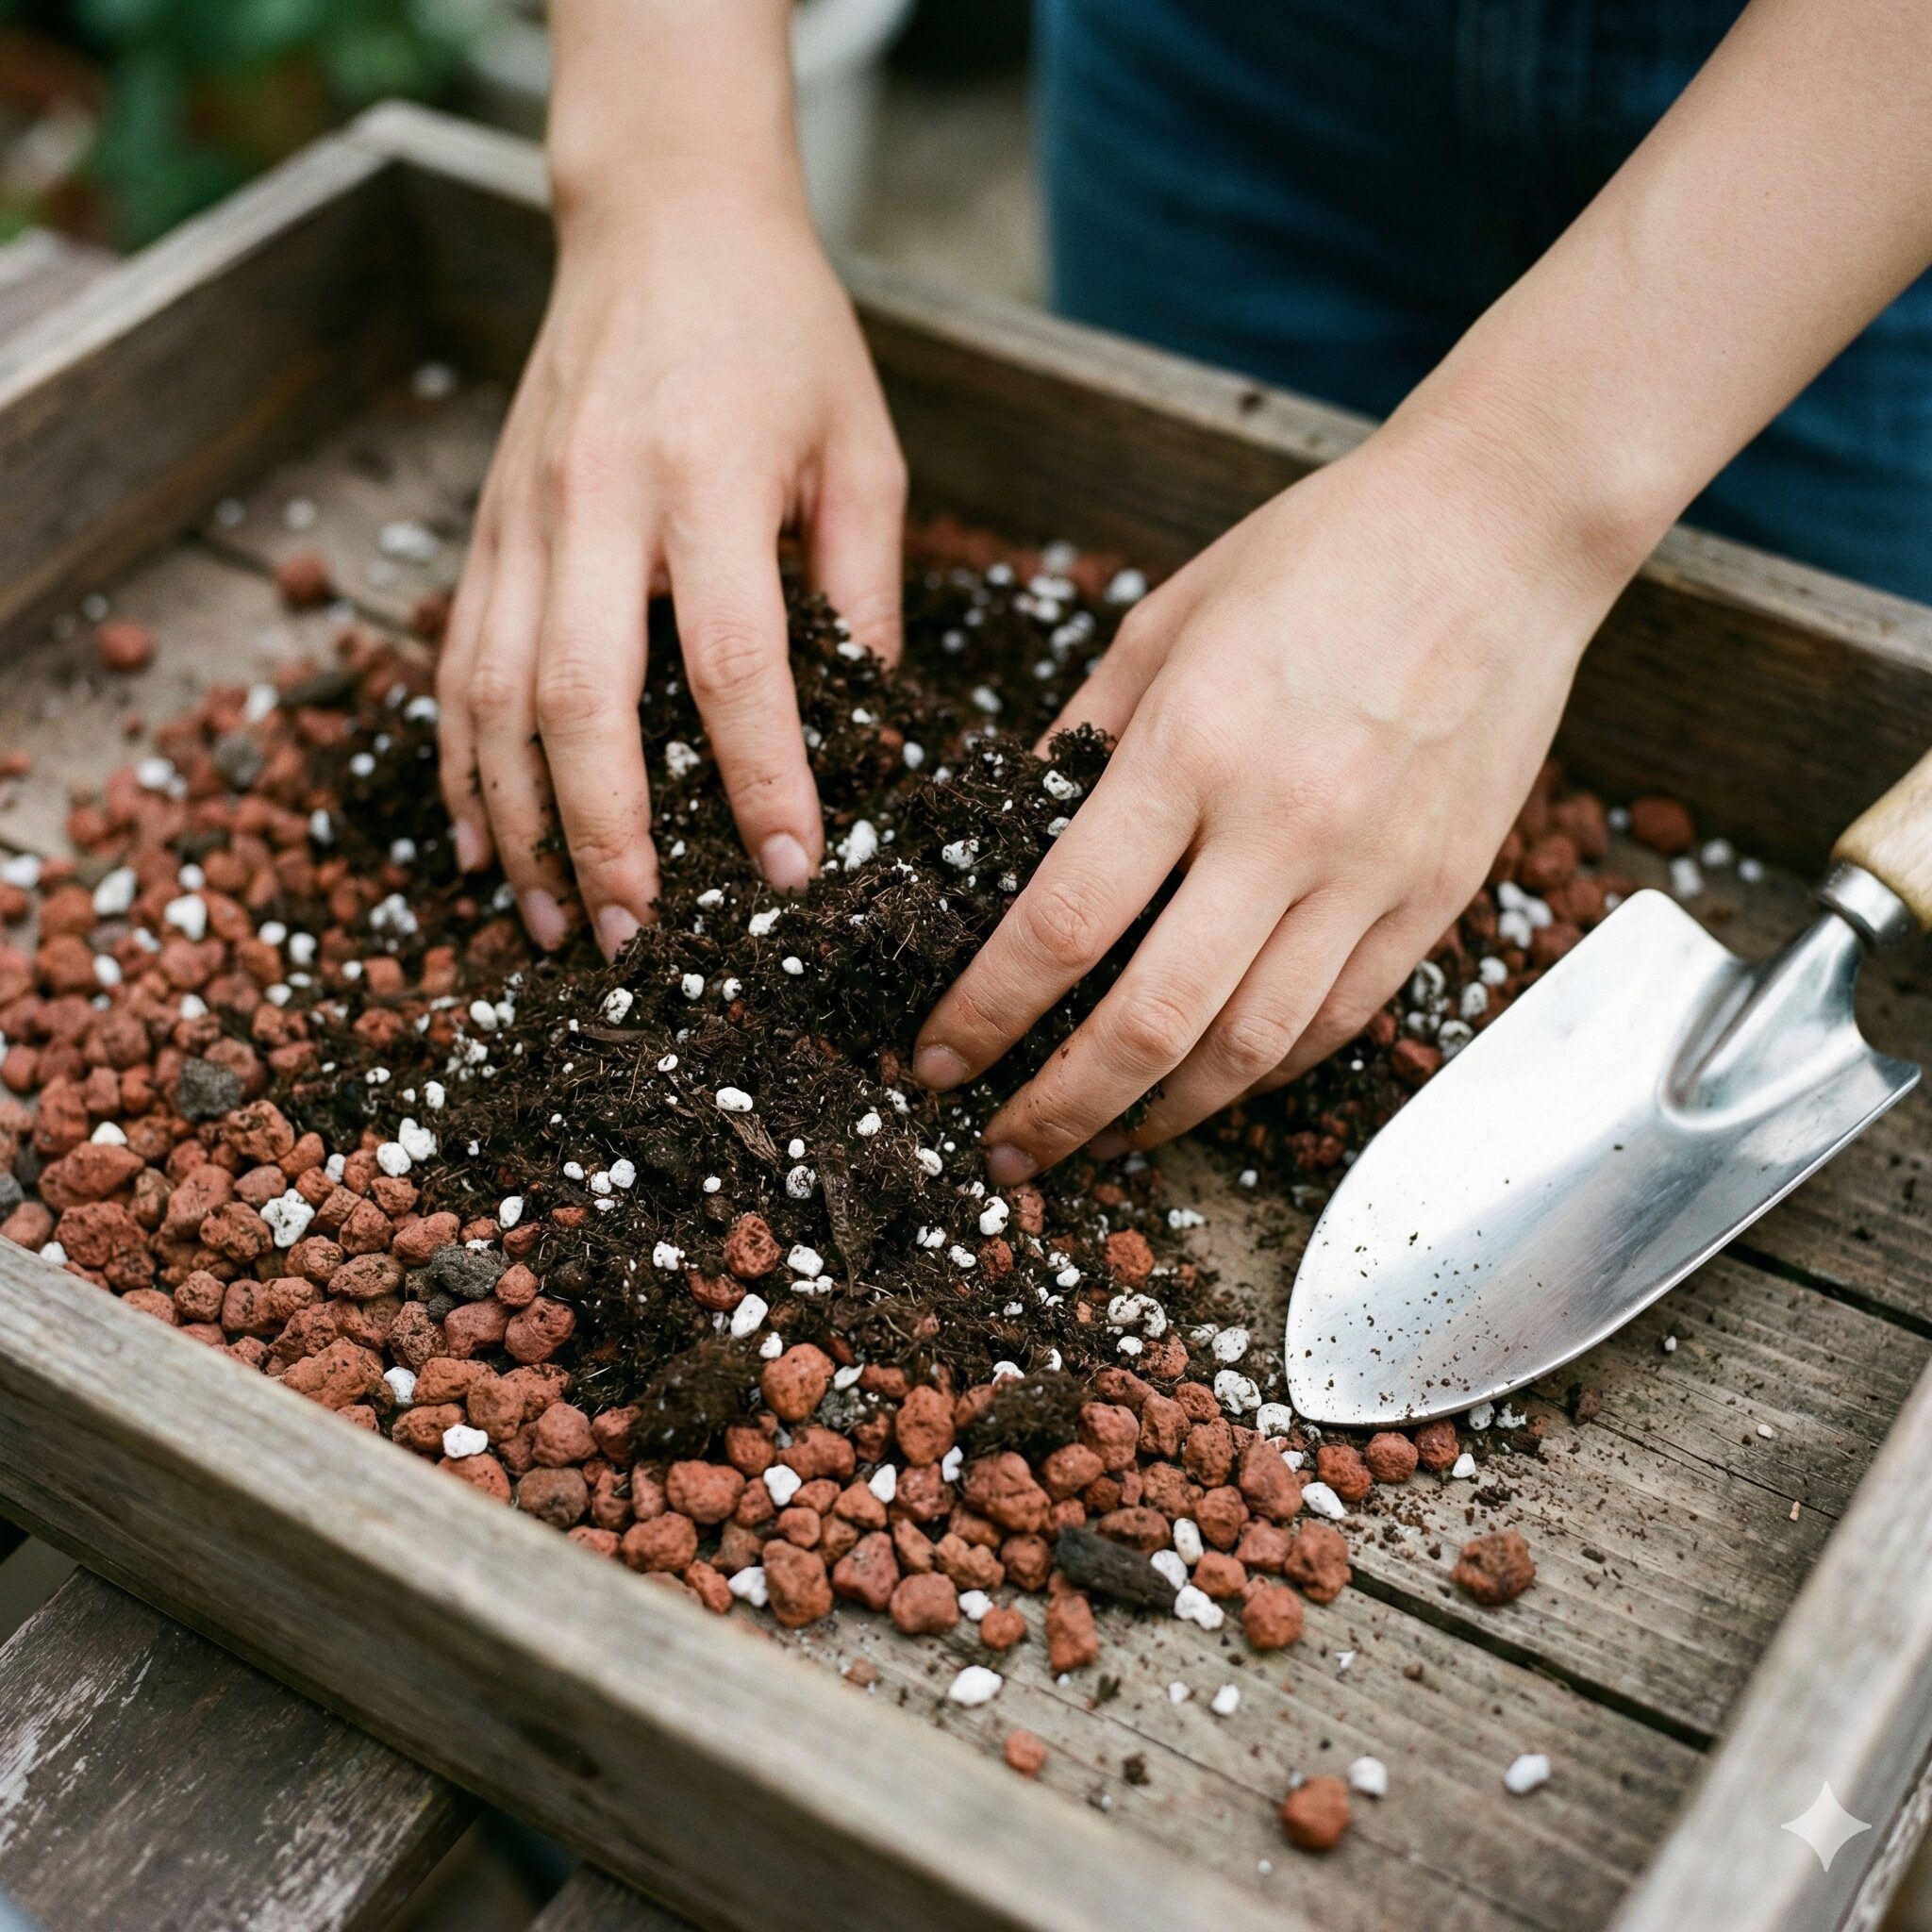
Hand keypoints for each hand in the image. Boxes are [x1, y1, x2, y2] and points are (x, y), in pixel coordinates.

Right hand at [436, 192, 905, 957]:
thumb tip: (873, 728)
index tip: (789, 874)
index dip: (762, 779)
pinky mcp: (485, 525)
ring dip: (519, 824)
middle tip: (640, 941)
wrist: (661, 215)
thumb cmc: (782, 333)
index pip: (734, 663)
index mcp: (706, 478)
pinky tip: (480, 840)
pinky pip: (457, 663)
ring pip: (496, 696)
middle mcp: (595, 501)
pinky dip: (463, 762)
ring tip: (553, 925)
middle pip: (581, 699)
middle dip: (606, 836)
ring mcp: (522, 515)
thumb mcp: (862, 446)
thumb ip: (863, 588)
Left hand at [912, 416, 1639, 1181]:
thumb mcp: (1165, 620)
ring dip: (1161, 1112)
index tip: (937, 1058)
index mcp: (1193, 746)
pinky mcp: (1437, 893)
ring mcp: (1371, 871)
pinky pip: (1338, 1019)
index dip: (986, 1011)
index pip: (1063, 922)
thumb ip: (1083, 738)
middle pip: (1151, 1020)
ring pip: (1251, 1048)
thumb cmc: (1321, 555)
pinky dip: (1264, 1072)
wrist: (1502, 531)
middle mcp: (1283, 825)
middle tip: (1005, 1149)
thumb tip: (1016, 835)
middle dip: (1060, 1105)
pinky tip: (1211, 1082)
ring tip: (1102, 1136)